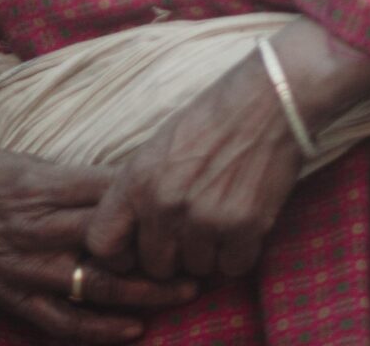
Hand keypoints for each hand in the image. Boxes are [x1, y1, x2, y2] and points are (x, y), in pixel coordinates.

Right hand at [0, 149, 197, 342]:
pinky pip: (63, 321)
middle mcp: (40, 229)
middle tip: (203, 252)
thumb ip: (78, 178)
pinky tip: (134, 328)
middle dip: (162, 251)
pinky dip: (99, 329)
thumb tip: (133, 180)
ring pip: (96, 284)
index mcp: (45, 188)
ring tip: (184, 290)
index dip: (154, 203)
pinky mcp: (17, 298)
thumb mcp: (31, 162)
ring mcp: (29, 268)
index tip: (189, 203)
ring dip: (144, 291)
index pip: (111, 195)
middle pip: (114, 244)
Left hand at [83, 18, 369, 279]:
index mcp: (136, 180)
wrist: (267, 100)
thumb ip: (139, 193)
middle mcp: (164, 203)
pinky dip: (238, 254)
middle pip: (154, 267)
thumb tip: (132, 237)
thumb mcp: (156, 148)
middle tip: (190, 235)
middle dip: (172, 257)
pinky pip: (232, 267)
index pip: (102, 244)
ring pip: (196, 270)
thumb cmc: (211, 119)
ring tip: (219, 221)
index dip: (119, 255)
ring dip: (208, 255)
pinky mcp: (244, 226)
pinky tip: (241, 227)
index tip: (138, 251)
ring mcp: (204, 218)